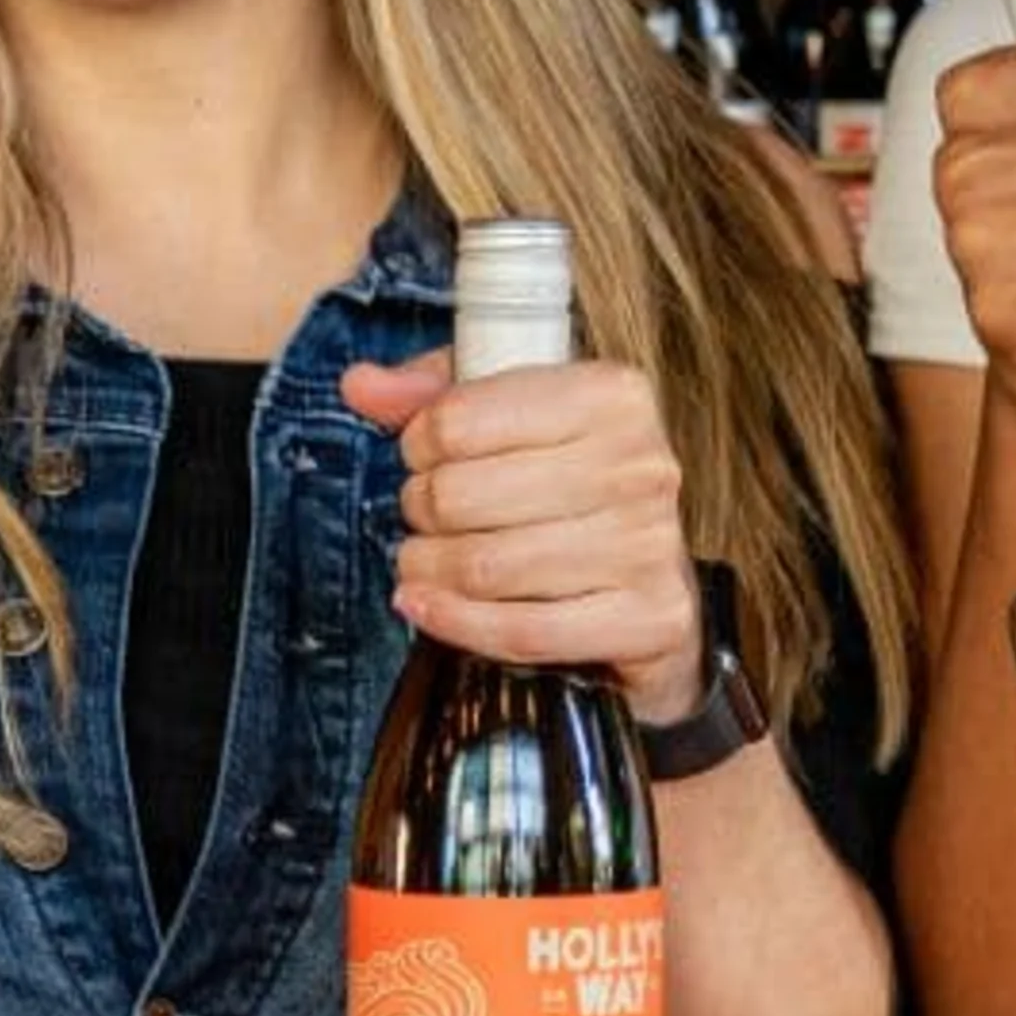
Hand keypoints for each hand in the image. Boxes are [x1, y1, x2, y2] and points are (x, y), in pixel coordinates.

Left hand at [341, 346, 705, 731]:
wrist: (655, 582)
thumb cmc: (573, 486)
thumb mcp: (512, 415)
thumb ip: (434, 395)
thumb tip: (360, 384)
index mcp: (611, 395)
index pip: (458, 420)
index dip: (417, 445)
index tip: (424, 459)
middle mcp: (640, 465)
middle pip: (461, 496)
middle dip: (421, 512)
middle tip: (426, 518)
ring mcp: (650, 545)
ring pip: (484, 567)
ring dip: (429, 570)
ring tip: (425, 562)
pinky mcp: (650, 617)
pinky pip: (521, 631)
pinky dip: (455, 623)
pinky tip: (427, 607)